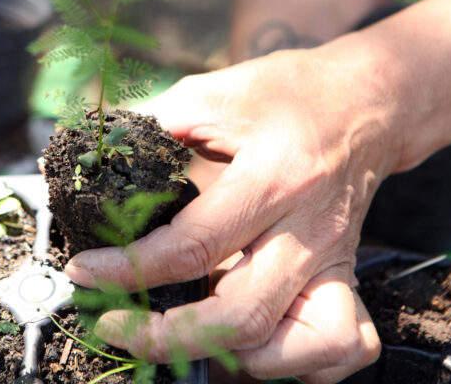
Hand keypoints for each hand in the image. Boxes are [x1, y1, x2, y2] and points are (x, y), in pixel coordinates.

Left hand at [65, 45, 398, 381]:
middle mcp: (310, 230)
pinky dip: (288, 361)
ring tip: (178, 332)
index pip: (193, 245)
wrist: (366, 99)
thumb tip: (91, 158)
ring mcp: (337, 261)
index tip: (84, 274)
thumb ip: (150, 125)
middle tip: (114, 325)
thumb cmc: (287, 92)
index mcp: (275, 177)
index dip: (128, 269)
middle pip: (241, 317)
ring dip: (228, 353)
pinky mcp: (349, 278)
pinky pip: (339, 347)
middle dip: (165, 337)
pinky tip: (247, 339)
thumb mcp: (212, 93)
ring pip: (293, 348)